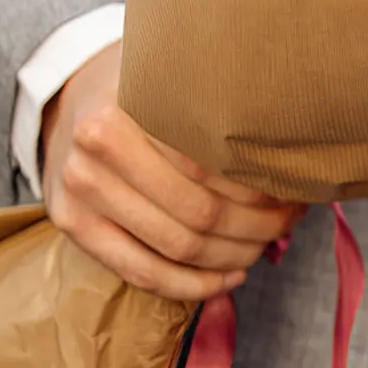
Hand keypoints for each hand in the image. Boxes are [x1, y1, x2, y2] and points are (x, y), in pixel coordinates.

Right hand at [42, 41, 304, 299]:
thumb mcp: (179, 82)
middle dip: (257, 224)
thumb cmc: (146, 94)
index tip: (295, 187)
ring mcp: (78, 190)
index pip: (212, 164)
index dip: (261, 185)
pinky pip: (142, 272)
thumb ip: (220, 112)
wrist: (72, 105)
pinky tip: (229, 277)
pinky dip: (193, 285)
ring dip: (233, 254)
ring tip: (266, 245)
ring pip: (177, 246)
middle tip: (290, 219)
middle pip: (199, 211)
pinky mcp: (72, 225)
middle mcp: (97, 147)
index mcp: (131, 104)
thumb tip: (296, 158)